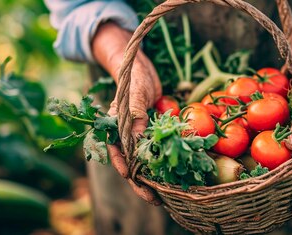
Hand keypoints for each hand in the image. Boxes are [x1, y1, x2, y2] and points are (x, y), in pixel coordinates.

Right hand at [92, 22, 161, 204]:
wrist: (140, 69)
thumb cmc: (133, 77)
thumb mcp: (135, 93)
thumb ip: (135, 113)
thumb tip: (137, 138)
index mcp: (115, 127)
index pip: (115, 151)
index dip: (122, 166)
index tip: (131, 177)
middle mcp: (126, 135)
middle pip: (131, 163)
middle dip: (141, 182)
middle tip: (153, 198)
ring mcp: (140, 135)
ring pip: (146, 161)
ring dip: (154, 178)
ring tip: (164, 195)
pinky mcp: (154, 134)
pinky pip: (159, 151)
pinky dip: (165, 164)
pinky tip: (175, 176)